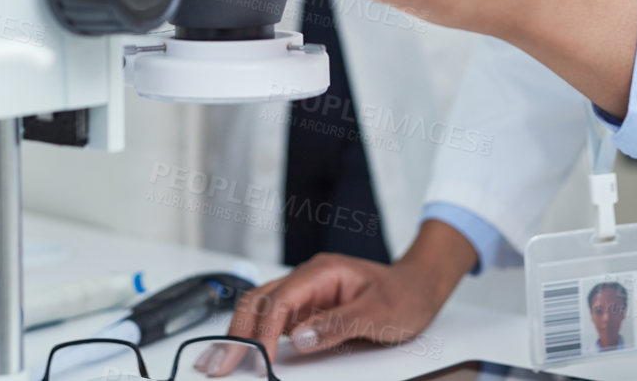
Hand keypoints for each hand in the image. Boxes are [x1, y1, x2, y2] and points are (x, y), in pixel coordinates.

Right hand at [194, 221, 475, 375]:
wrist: (419, 286)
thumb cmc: (403, 296)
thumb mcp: (378, 314)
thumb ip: (338, 325)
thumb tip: (301, 339)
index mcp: (323, 272)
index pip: (281, 300)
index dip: (264, 331)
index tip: (258, 360)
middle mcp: (309, 278)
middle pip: (259, 301)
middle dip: (236, 332)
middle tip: (218, 364)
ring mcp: (306, 293)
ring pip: (261, 309)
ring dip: (240, 334)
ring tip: (220, 361)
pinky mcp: (308, 308)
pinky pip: (274, 320)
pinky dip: (256, 337)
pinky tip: (244, 353)